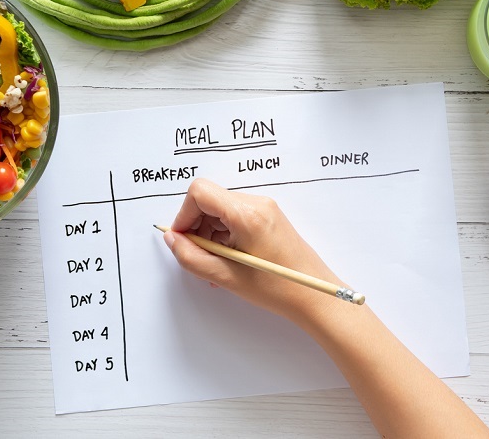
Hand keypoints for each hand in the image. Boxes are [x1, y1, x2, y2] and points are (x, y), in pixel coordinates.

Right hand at [162, 178, 344, 322]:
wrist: (315, 296)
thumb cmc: (278, 288)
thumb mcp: (226, 277)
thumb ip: (192, 257)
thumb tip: (173, 239)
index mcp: (247, 214)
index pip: (200, 193)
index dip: (184, 215)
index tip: (182, 239)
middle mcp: (257, 203)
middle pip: (210, 200)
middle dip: (197, 227)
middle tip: (199, 257)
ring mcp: (265, 208)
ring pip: (221, 210)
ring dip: (210, 234)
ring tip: (215, 265)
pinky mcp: (269, 217)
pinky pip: (235, 217)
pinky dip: (224, 235)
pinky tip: (228, 261)